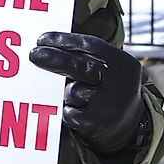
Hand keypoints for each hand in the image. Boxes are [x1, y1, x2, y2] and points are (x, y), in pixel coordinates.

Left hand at [28, 32, 145, 153]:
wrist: (130, 124)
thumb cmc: (108, 87)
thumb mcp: (108, 67)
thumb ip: (85, 56)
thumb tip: (47, 45)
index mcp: (121, 63)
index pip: (91, 46)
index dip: (64, 40)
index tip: (41, 39)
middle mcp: (118, 83)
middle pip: (80, 66)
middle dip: (54, 59)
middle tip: (33, 55)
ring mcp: (108, 105)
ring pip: (72, 92)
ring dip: (65, 92)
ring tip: (75, 95)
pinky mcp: (97, 125)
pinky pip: (70, 113)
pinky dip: (68, 110)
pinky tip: (77, 110)